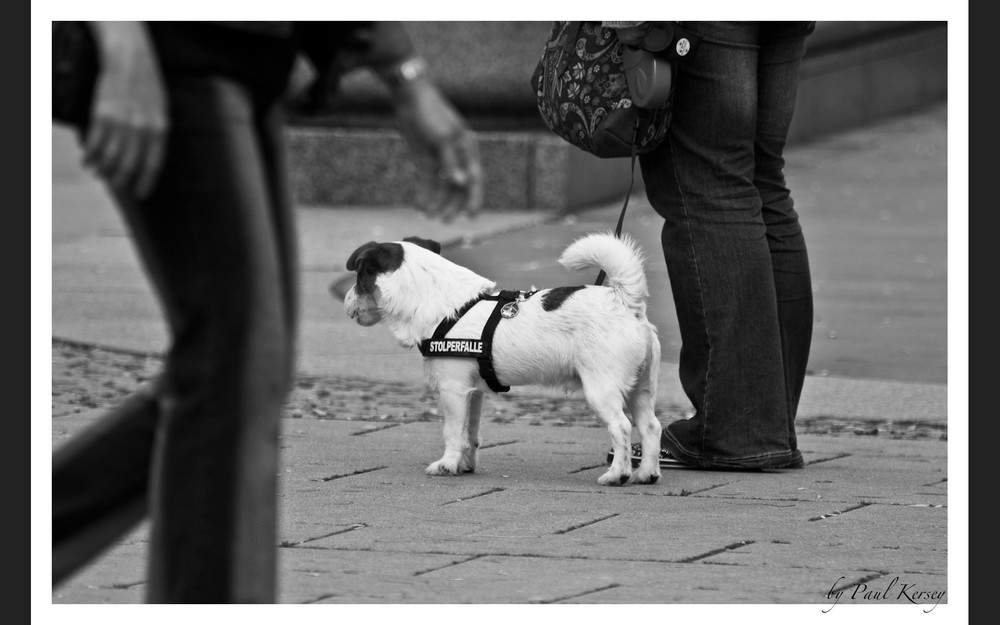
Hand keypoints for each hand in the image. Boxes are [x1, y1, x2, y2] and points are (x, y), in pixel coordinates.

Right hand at [84, 22, 168, 198]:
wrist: (130, 60)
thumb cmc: (147, 85)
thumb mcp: (161, 110)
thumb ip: (156, 133)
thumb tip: (148, 155)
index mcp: (160, 130)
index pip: (153, 165)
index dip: (146, 183)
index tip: (141, 195)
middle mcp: (142, 130)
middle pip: (129, 165)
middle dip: (121, 180)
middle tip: (115, 186)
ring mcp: (122, 123)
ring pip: (110, 157)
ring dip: (102, 169)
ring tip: (98, 174)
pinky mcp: (103, 115)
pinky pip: (96, 143)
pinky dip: (90, 155)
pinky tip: (87, 160)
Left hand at [391, 75, 482, 222]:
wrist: (409, 97)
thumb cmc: (430, 113)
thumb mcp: (442, 138)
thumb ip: (452, 162)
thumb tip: (462, 183)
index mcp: (467, 149)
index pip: (475, 179)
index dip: (474, 199)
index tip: (470, 217)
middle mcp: (457, 156)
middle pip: (458, 187)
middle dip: (452, 205)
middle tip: (443, 221)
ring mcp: (441, 158)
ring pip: (442, 187)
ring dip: (437, 202)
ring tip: (429, 217)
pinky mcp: (426, 159)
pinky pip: (428, 181)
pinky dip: (426, 194)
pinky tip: (421, 206)